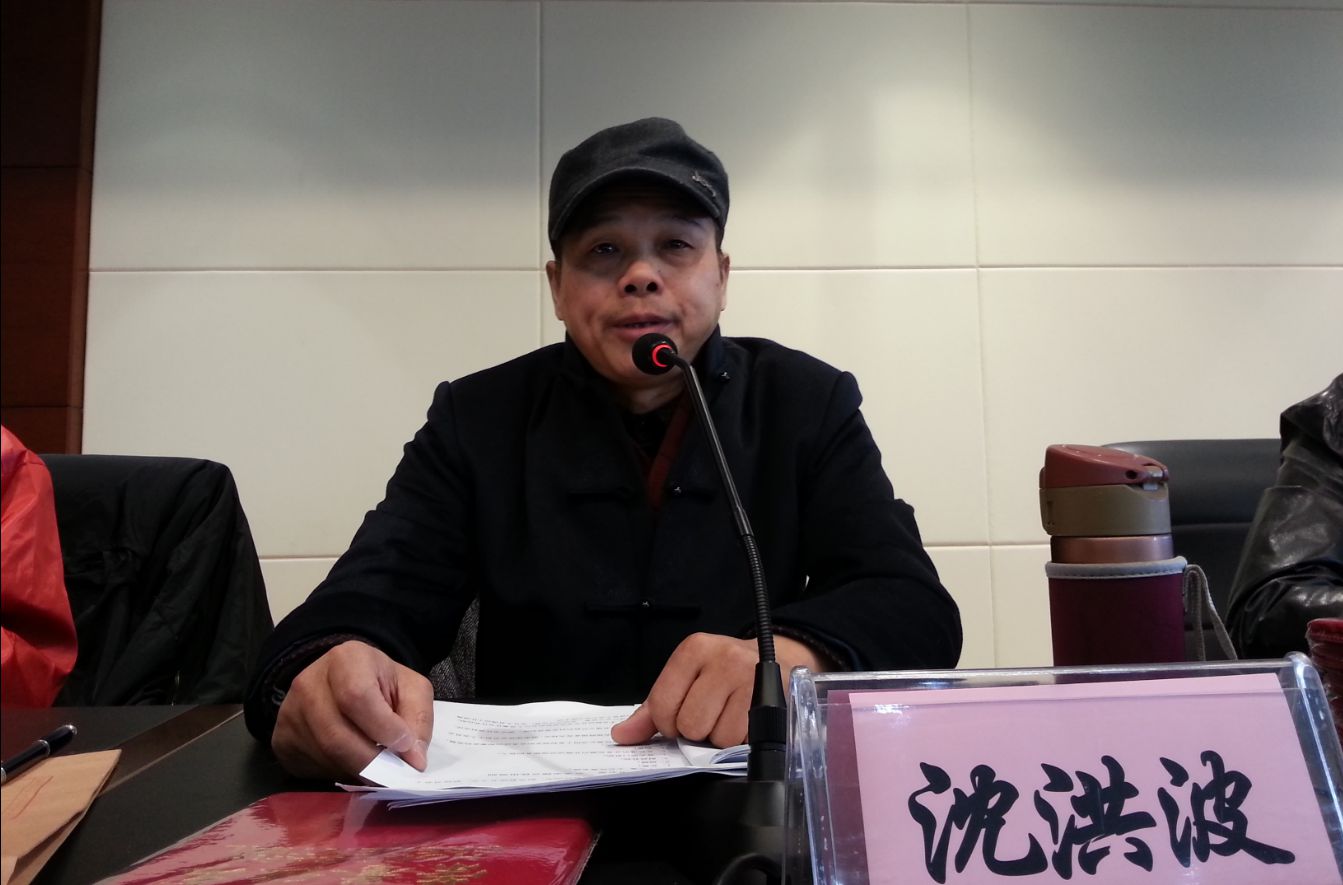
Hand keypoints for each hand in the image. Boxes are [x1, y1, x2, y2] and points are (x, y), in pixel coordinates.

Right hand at [271, 640, 432, 780]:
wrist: (338, 681)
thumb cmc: (379, 682)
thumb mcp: (409, 687)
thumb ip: (418, 717)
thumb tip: (414, 758)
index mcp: (346, 659)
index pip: (357, 697)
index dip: (384, 728)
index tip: (406, 748)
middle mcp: (309, 683)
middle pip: (337, 736)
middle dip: (373, 762)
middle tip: (396, 772)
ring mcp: (290, 713)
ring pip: (325, 757)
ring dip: (358, 771)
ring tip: (379, 767)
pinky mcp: (282, 739)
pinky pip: (312, 767)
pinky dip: (340, 773)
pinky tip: (354, 763)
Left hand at [610, 633, 828, 748]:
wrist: (773, 658)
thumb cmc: (719, 674)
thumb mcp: (685, 681)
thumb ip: (651, 711)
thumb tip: (621, 736)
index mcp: (693, 649)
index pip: (663, 705)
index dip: (668, 724)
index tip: (680, 717)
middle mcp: (723, 657)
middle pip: (690, 724)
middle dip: (696, 731)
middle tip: (709, 716)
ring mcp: (750, 677)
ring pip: (718, 736)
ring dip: (720, 737)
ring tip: (728, 717)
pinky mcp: (771, 698)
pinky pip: (743, 740)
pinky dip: (740, 741)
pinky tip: (744, 722)